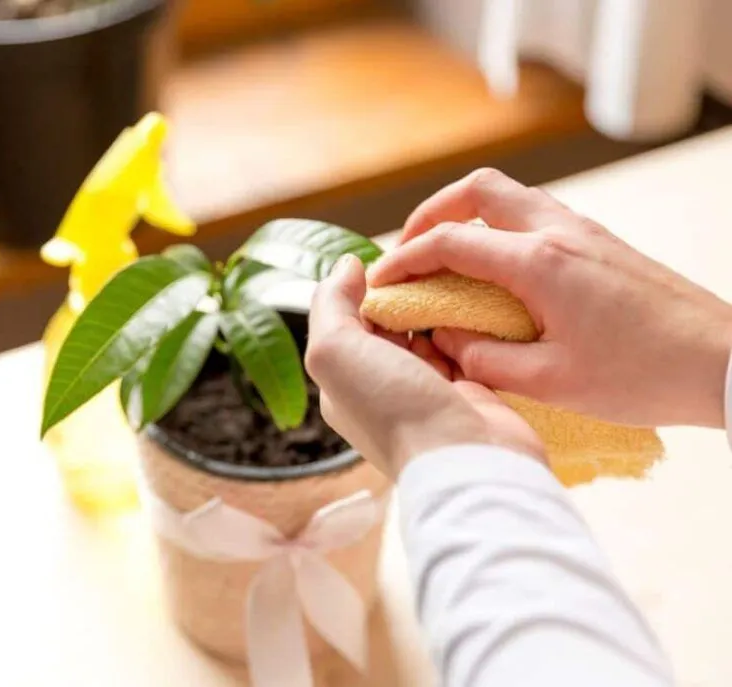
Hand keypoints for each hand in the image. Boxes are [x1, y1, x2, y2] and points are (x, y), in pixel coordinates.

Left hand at [306, 255, 543, 478]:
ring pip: (430, 334)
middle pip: (390, 327)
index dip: (364, 291)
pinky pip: (465, 348)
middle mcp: (382, 388)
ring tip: (454, 275)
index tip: (389, 264)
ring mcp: (427, 392)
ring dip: (439, 309)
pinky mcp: (469, 392)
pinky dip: (468, 328)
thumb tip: (346, 266)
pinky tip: (476, 303)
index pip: (348, 323)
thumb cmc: (395, 409)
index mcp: (344, 384)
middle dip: (405, 296)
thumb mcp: (338, 352)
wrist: (467, 460)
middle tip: (426, 263)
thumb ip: (330, 305)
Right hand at [368, 168, 731, 427]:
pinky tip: (495, 271)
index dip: (404, 260)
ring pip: (507, 194)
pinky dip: (498, 227)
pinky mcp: (600, 243)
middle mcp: (559, 232)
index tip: (381, 283)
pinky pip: (534, 213)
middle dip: (431, 214)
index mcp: (539, 263)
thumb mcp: (551, 382)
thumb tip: (446, 338)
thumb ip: (484, 357)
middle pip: (477, 190)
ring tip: (445, 258)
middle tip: (409, 252)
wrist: (724, 361)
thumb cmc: (644, 375)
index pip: (450, 242)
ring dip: (466, 215)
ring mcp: (583, 232)